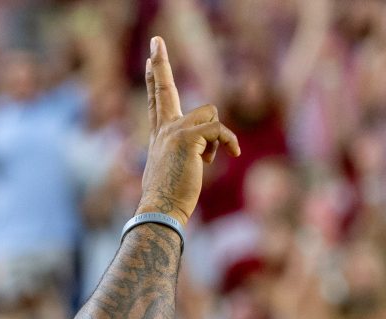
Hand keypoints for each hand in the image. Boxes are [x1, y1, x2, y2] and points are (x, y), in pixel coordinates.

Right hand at [136, 37, 239, 224]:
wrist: (161, 210)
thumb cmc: (170, 199)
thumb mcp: (176, 170)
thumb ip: (188, 151)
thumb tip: (207, 147)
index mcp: (160, 136)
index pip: (158, 101)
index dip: (155, 79)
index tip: (152, 57)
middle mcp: (164, 130)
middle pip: (164, 89)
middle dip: (159, 64)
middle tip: (156, 41)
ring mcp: (174, 132)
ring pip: (209, 113)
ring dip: (216, 136)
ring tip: (206, 160)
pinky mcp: (188, 138)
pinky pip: (220, 129)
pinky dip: (229, 142)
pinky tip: (232, 154)